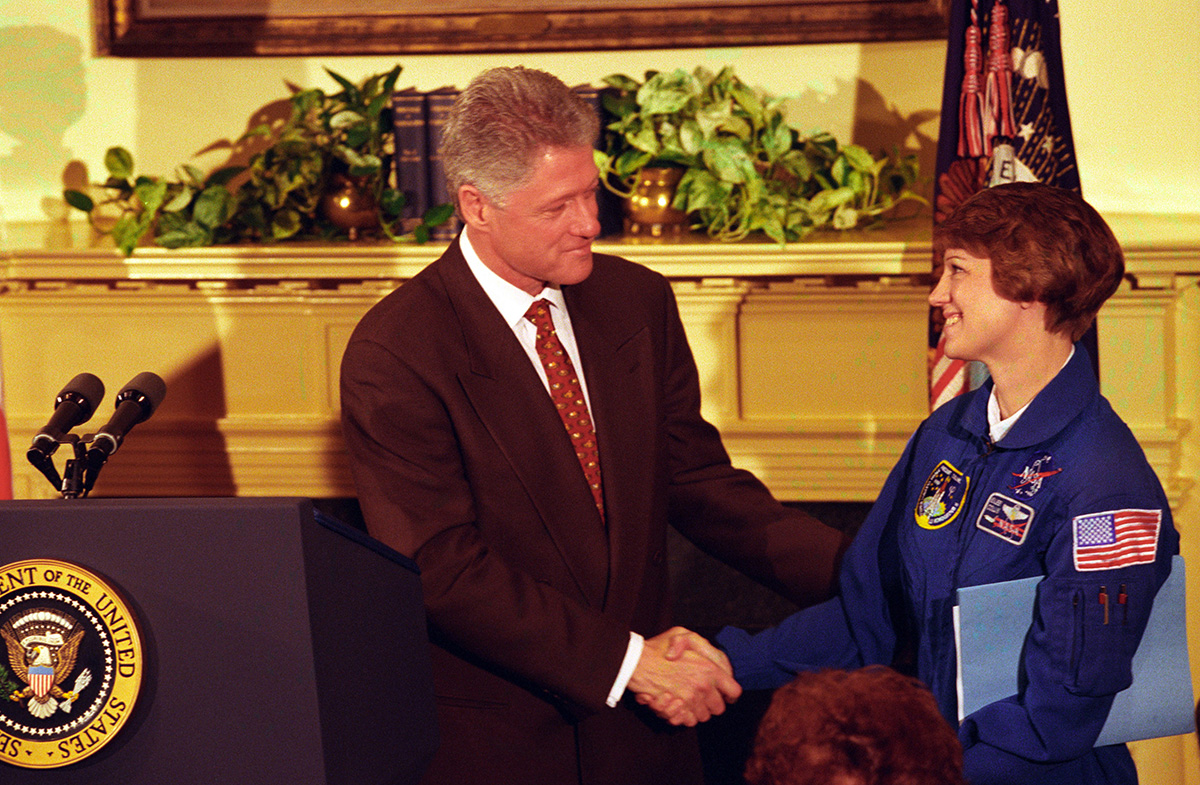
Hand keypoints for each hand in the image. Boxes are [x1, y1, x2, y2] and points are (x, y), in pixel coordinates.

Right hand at [626, 626, 740, 726]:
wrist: (636, 662)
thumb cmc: (657, 647)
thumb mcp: (680, 634)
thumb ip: (699, 643)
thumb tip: (710, 660)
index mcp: (710, 669)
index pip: (733, 691)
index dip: (729, 694)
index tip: (724, 694)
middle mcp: (704, 686)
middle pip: (719, 708)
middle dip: (712, 704)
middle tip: (702, 697)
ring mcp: (691, 700)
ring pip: (704, 716)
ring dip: (697, 711)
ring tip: (688, 701)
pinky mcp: (677, 710)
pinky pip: (689, 721)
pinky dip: (685, 717)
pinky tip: (678, 707)